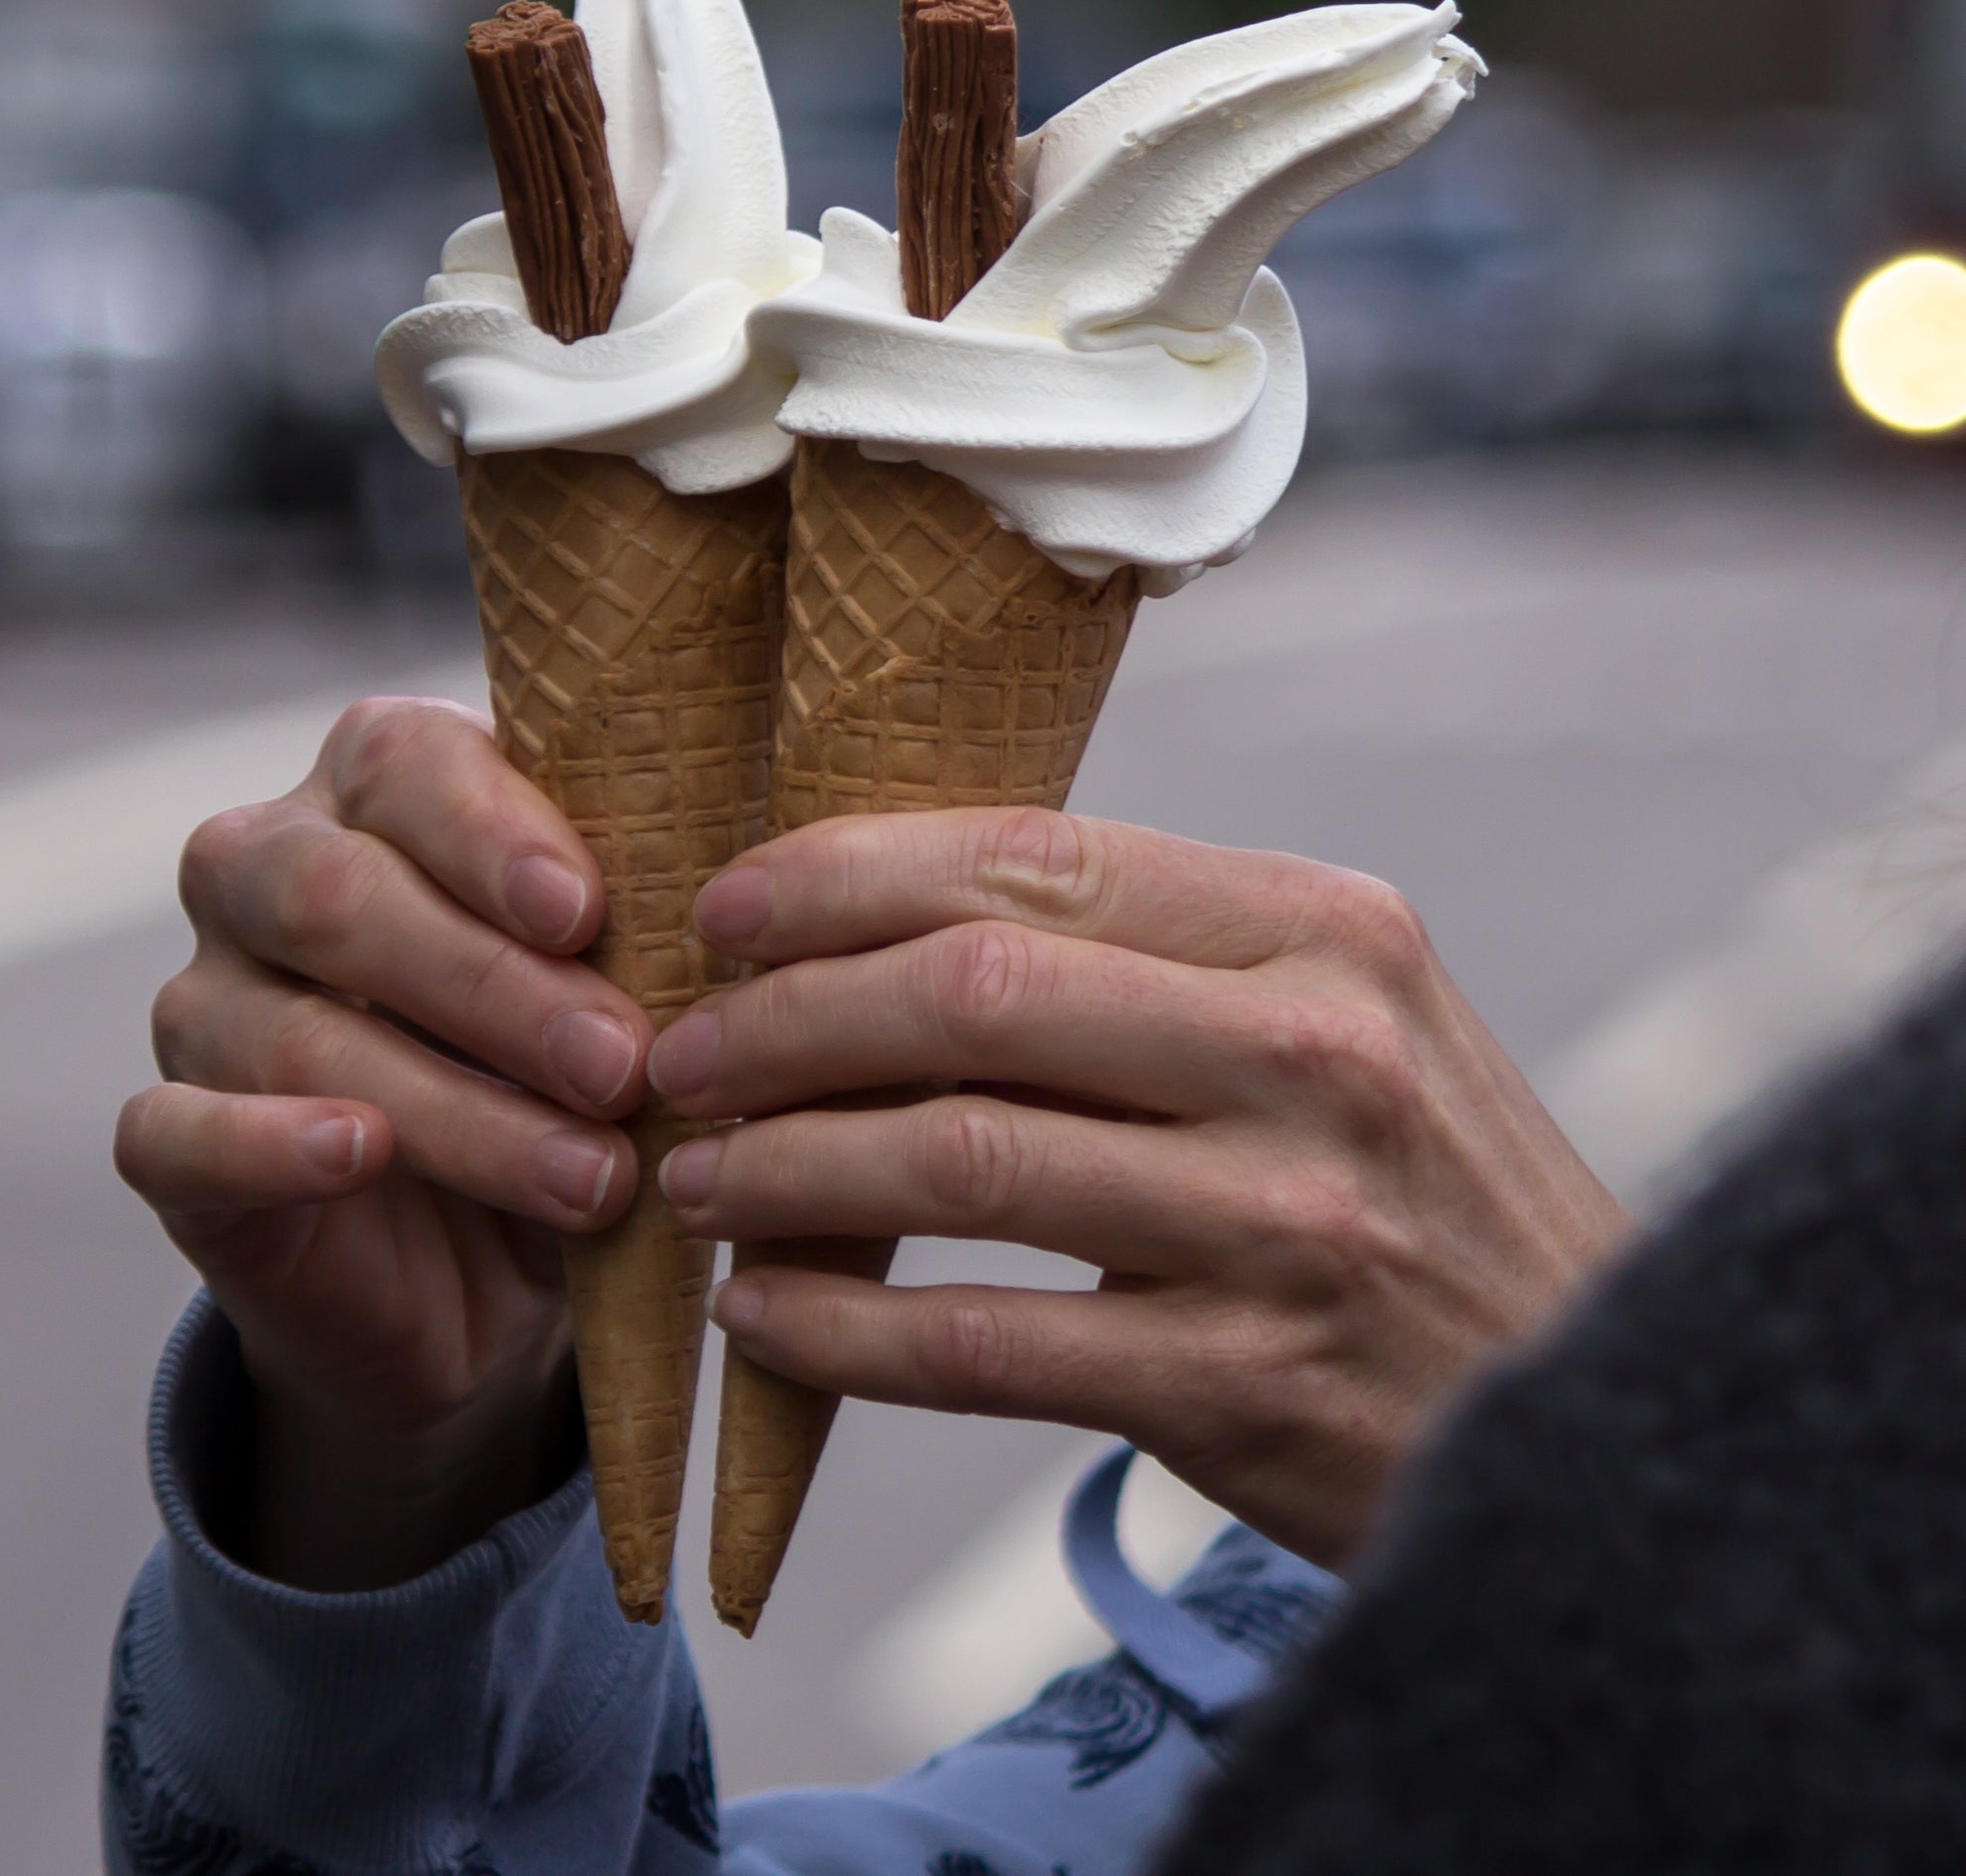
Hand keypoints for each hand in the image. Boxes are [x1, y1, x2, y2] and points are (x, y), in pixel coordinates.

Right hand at [120, 698, 652, 1589]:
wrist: (477, 1282)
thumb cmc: (566, 1083)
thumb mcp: (619, 994)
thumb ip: (643, 933)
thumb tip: (747, 914)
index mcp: (372, 788)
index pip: (408, 764)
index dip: (494, 835)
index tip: (592, 914)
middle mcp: (261, 870)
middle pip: (337, 892)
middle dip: (494, 985)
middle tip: (624, 1065)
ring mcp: (199, 1002)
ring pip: (290, 1029)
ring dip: (456, 1106)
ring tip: (592, 1175)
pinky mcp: (168, 1140)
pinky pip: (177, 1129)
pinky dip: (269, 1140)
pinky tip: (361, 1153)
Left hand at [648, 809, 1630, 1566]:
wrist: (1605, 1422)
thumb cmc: (1412, 1200)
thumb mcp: (1339, 1028)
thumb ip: (1152, 963)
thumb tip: (873, 922)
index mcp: (1329, 931)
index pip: (1036, 858)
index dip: (847, 876)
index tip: (725, 911)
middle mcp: (1319, 1055)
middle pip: (971, 996)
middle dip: (782, 1019)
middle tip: (676, 1054)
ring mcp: (1290, 1223)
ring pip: (956, 1161)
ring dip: (784, 1167)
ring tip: (697, 1179)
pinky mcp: (1249, 1385)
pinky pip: (982, 1344)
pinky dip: (843, 1331)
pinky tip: (759, 1318)